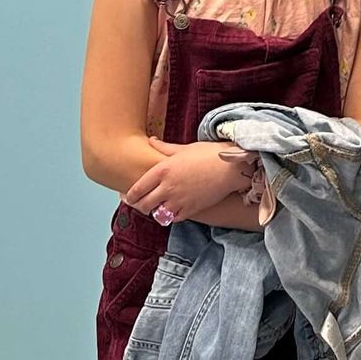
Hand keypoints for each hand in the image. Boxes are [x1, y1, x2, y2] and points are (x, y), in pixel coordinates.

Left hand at [123, 139, 257, 222]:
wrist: (232, 169)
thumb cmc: (208, 154)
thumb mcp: (184, 148)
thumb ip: (163, 148)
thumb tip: (151, 141)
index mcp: (162, 170)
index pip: (137, 189)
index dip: (130, 196)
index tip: (128, 196)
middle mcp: (168, 187)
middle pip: (143, 205)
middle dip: (140, 205)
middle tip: (140, 203)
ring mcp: (179, 201)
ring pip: (156, 214)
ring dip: (154, 211)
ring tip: (156, 206)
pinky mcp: (190, 210)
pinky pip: (173, 218)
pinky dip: (169, 216)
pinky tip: (171, 209)